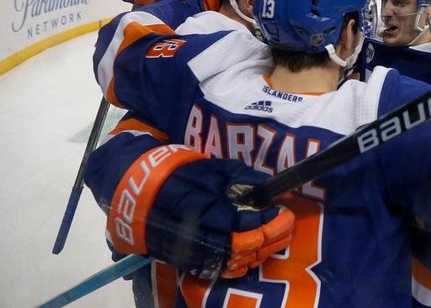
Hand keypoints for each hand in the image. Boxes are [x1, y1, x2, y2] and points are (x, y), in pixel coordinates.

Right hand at [107, 146, 293, 278]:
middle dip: (266, 238)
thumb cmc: (180, 173)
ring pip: (228, 262)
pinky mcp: (183, 261)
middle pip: (235, 247)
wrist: (138, 190)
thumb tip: (267, 189)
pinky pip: (217, 271)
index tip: (281, 212)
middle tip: (285, 226)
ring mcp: (184, 250)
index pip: (233, 222)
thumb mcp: (211, 167)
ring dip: (258, 253)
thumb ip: (240, 179)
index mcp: (192, 204)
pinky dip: (240, 265)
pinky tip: (256, 254)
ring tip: (277, 238)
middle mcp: (187, 232)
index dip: (261, 221)